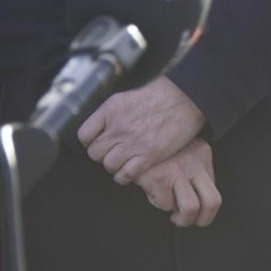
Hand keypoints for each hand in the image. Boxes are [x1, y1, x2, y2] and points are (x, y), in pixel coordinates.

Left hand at [77, 77, 204, 182]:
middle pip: (95, 153)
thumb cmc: (162, 95)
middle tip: (114, 152)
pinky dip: (126, 176)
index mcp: (111, 110)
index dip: (91, 141)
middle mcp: (118, 127)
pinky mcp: (148, 156)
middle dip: (103, 154)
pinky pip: (126, 175)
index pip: (84, 135)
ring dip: (115, 166)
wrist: (186, 98)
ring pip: (109, 165)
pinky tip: (132, 170)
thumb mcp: (128, 97)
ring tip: (125, 161)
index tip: (98, 142)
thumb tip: (102, 129)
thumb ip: (111, 114)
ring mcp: (132, 143)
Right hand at [137, 138, 220, 227]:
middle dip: (202, 220)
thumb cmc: (158, 150)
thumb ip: (194, 172)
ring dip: (180, 219)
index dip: (205, 209)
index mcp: (203, 154)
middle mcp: (194, 162)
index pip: (215, 189)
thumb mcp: (183, 152)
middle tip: (188, 220)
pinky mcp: (160, 177)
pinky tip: (152, 189)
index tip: (194, 212)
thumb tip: (199, 204)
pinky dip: (157, 202)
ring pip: (190, 209)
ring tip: (170, 210)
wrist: (134, 135)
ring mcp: (178, 170)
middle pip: (213, 202)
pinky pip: (165, 204)